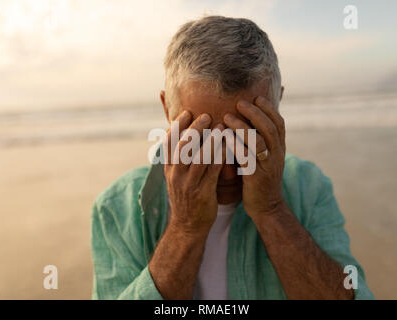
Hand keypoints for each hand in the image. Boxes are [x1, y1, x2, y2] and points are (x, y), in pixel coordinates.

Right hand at [164, 110, 224, 235]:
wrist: (188, 227)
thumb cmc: (186, 198)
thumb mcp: (177, 178)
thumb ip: (179, 159)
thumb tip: (183, 137)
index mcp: (168, 169)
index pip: (168, 143)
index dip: (176, 126)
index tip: (186, 112)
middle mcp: (175, 174)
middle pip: (183, 146)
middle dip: (194, 129)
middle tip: (206, 115)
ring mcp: (188, 184)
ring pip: (198, 157)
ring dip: (209, 140)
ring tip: (220, 126)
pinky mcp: (202, 192)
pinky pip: (212, 171)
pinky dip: (220, 157)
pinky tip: (228, 146)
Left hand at [223, 96, 285, 220]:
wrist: (266, 206)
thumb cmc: (260, 178)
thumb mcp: (265, 157)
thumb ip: (260, 140)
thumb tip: (251, 121)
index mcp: (279, 148)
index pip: (279, 123)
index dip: (269, 109)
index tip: (257, 96)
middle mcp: (277, 155)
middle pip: (270, 129)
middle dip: (255, 113)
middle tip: (240, 102)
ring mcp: (268, 166)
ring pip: (258, 142)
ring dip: (243, 127)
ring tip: (227, 117)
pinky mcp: (257, 177)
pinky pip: (247, 158)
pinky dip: (236, 146)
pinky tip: (225, 138)